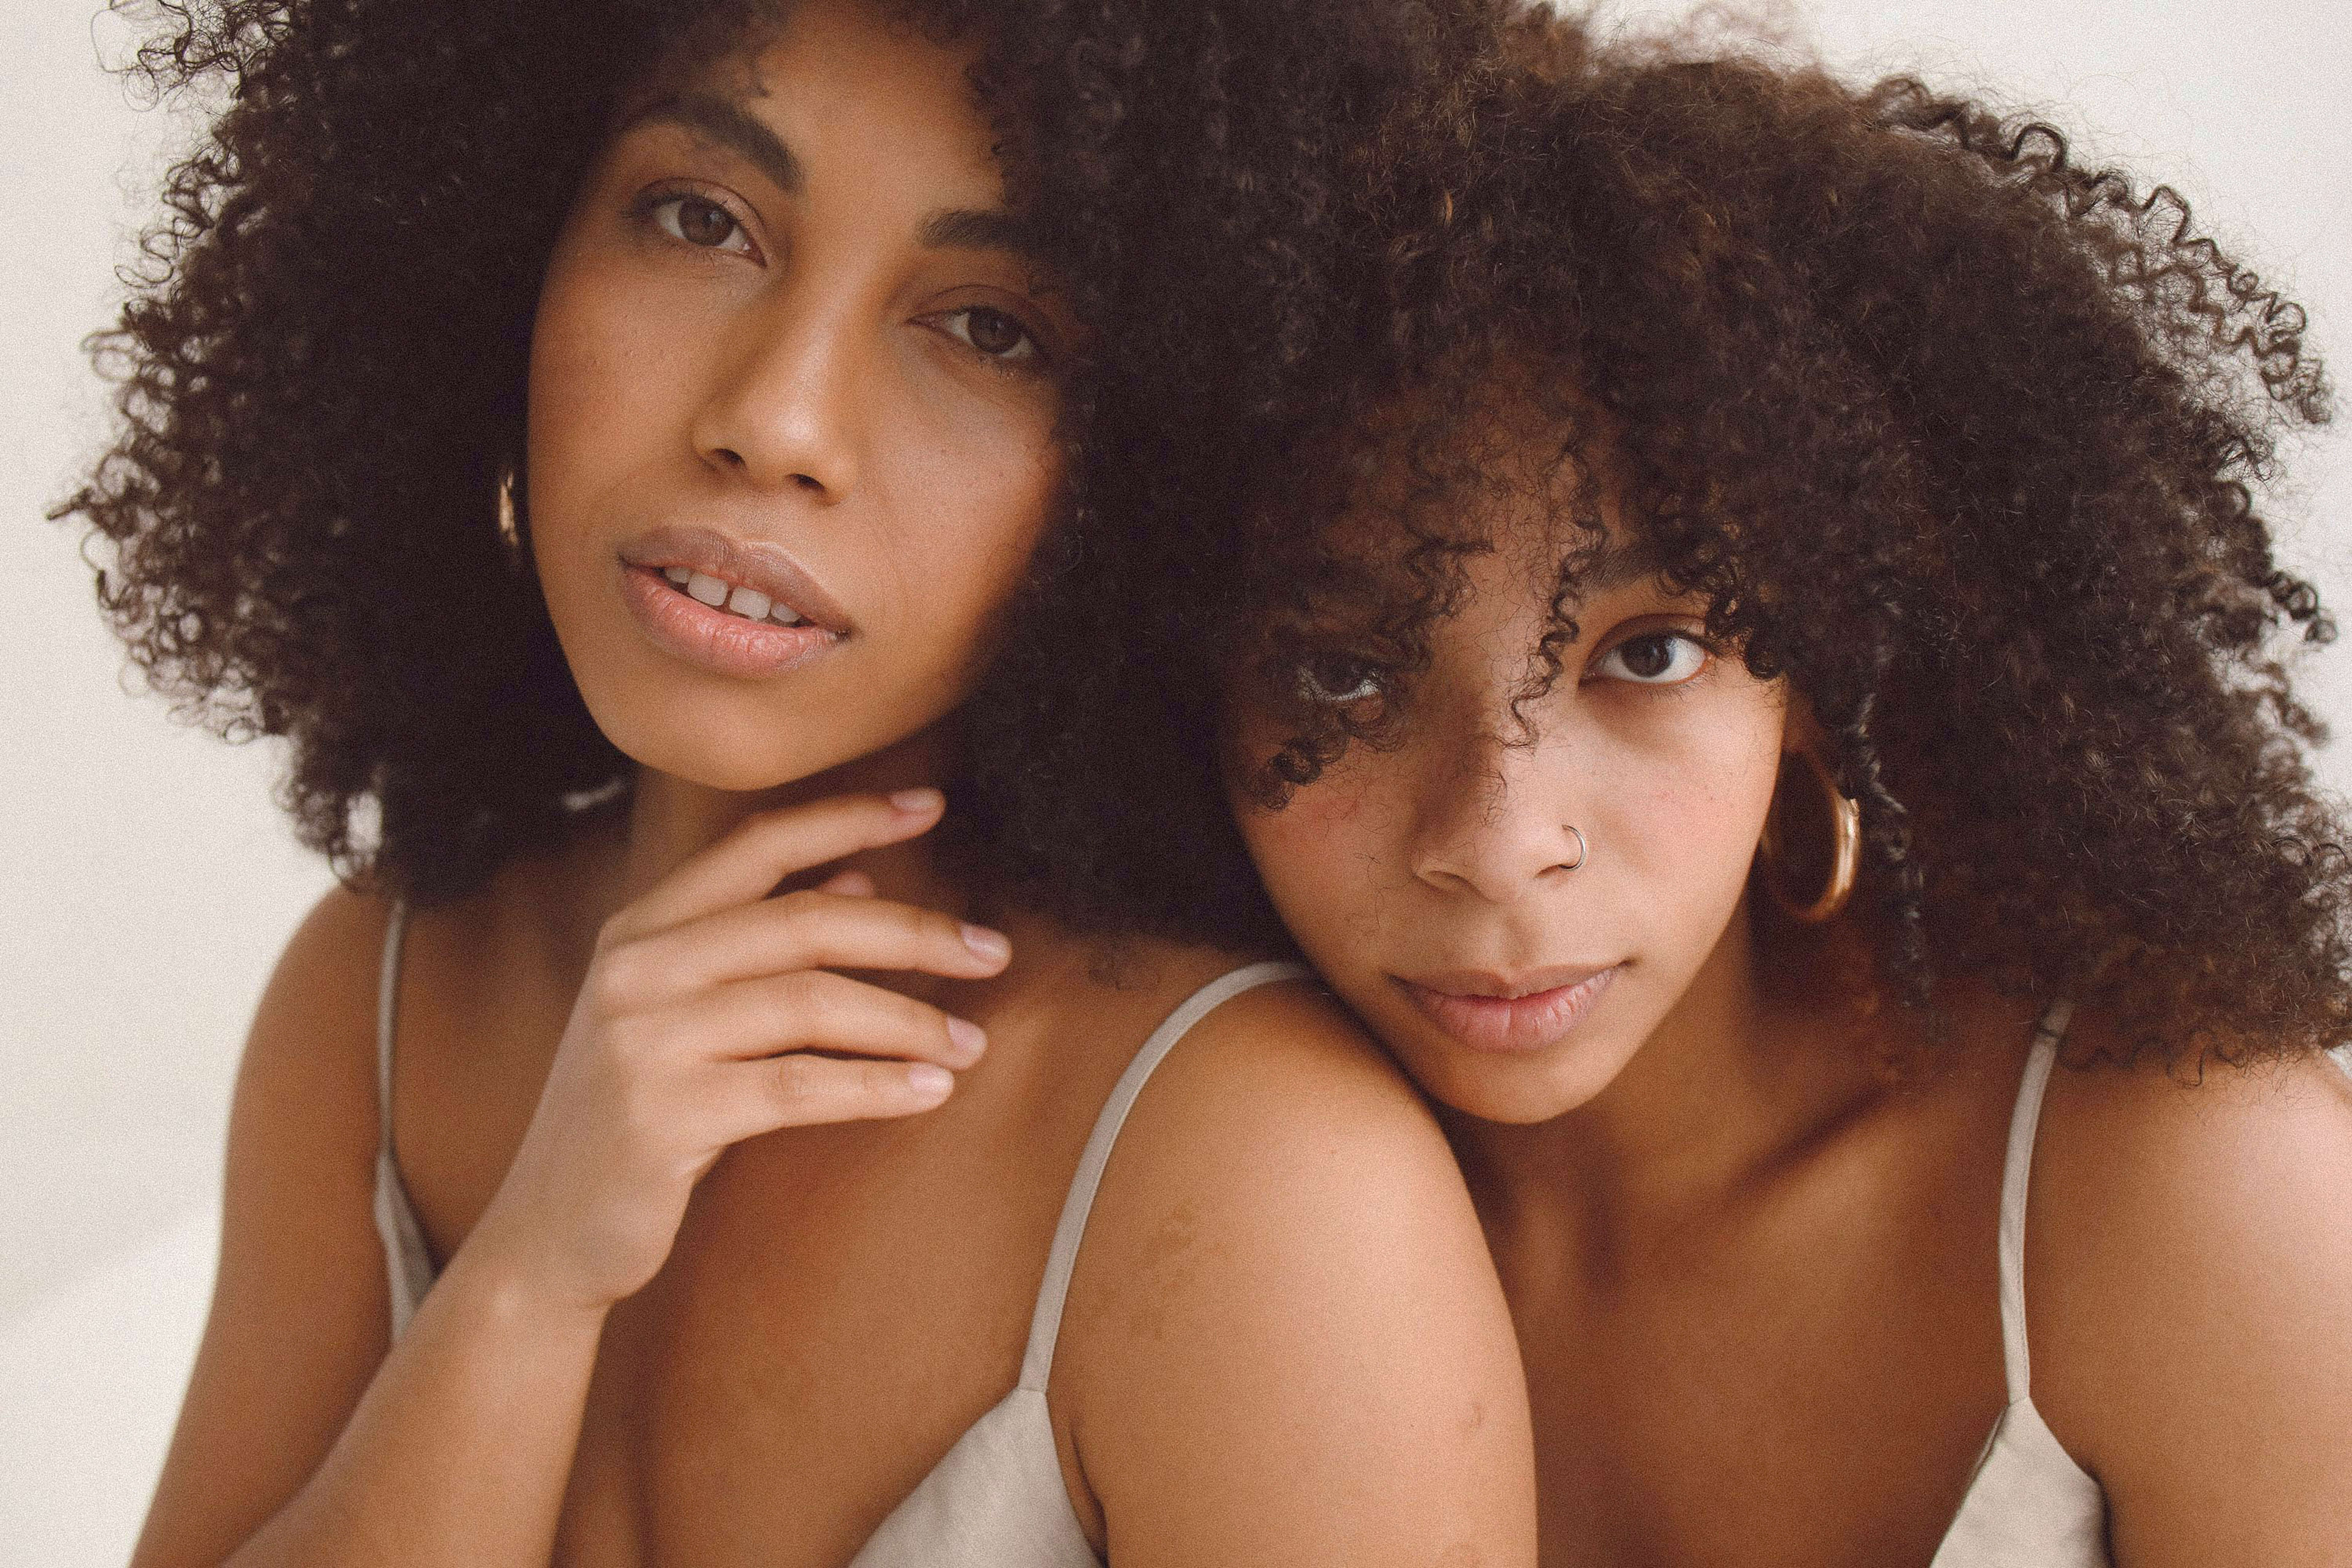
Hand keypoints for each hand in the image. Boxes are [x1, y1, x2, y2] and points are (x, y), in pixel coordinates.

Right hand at [463, 788, 1007, 1313]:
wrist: (551, 1228)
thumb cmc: (635, 1112)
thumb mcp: (681, 1010)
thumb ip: (758, 943)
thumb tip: (857, 879)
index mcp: (640, 929)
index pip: (758, 846)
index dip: (848, 818)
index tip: (933, 806)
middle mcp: (637, 969)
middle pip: (804, 922)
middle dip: (913, 932)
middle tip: (992, 952)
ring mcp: (645, 1040)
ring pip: (811, 1003)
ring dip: (909, 1021)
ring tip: (972, 1043)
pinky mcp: (663, 1115)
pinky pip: (798, 1087)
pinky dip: (874, 1086)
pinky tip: (929, 1091)